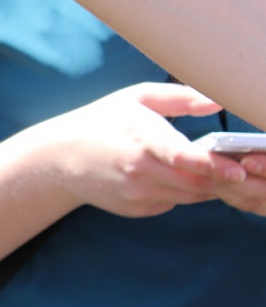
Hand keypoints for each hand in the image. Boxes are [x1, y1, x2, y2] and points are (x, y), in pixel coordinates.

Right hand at [34, 82, 244, 216]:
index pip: (180, 157)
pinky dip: (190, 191)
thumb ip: (180, 98)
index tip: (237, 169)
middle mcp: (139, 172)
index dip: (212, 165)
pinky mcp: (138, 209)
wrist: (60, 158)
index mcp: (140, 140)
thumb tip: (218, 104)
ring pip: (192, 195)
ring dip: (213, 185)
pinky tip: (193, 177)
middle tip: (253, 170)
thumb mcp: (136, 97)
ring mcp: (138, 194)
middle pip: (196, 182)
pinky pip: (176, 202)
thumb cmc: (101, 121)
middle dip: (227, 179)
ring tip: (232, 172)